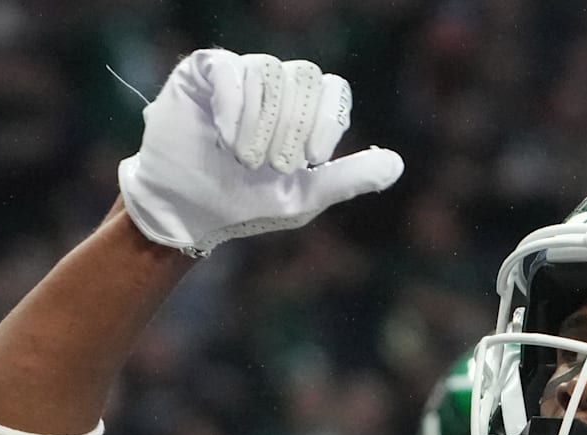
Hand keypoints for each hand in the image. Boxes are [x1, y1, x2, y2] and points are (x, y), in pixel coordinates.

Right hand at [118, 49, 403, 255]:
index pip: (332, 89)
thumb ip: (349, 178)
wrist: (188, 212)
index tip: (314, 159)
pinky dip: (234, 108)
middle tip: (273, 167)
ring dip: (261, 124)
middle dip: (294, 127)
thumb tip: (397, 164)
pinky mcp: (202, 73)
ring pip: (269, 72)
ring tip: (244, 159)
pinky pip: (230, 70)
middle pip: (305, 76)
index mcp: (303, 110)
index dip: (328, 120)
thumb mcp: (304, 197)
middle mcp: (275, 86)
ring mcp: (239, 75)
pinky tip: (226, 139)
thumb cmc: (246, 204)